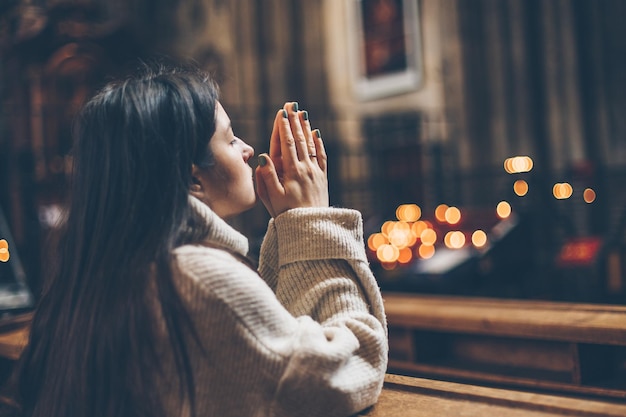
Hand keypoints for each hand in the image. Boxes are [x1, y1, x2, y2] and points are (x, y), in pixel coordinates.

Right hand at [255, 102, 328, 217]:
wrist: (312, 227)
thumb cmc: (288, 215)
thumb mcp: (272, 198)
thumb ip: (267, 177)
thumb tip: (263, 156)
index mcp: (291, 172)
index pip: (286, 144)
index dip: (283, 127)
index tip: (281, 113)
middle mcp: (305, 168)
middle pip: (298, 140)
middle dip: (294, 121)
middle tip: (291, 104)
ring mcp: (315, 172)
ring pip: (310, 145)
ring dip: (305, 127)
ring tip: (302, 113)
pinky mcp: (322, 178)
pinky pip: (321, 156)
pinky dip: (318, 143)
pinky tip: (316, 133)